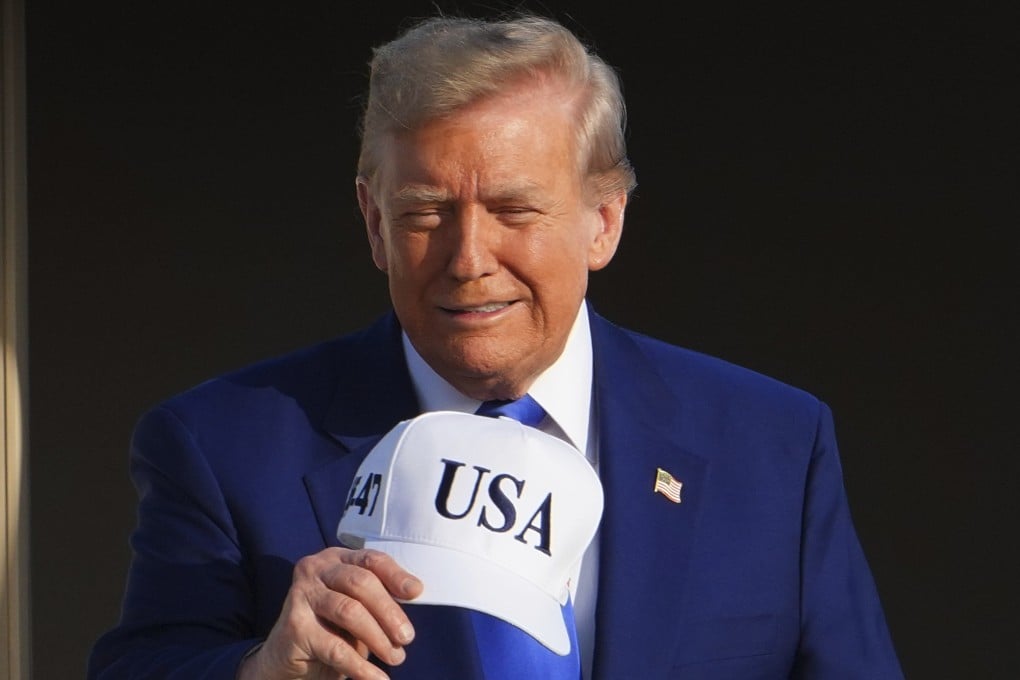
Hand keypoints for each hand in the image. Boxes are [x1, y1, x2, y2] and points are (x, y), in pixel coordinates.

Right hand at [237, 546, 422, 679]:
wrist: (285, 656)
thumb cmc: (329, 627)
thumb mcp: (356, 606)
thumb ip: (378, 596)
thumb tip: (415, 592)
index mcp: (336, 559)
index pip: (371, 559)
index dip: (396, 575)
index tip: (416, 593)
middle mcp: (315, 569)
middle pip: (361, 583)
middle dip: (389, 612)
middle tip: (406, 637)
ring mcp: (301, 595)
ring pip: (349, 611)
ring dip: (378, 637)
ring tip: (396, 657)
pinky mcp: (294, 626)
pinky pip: (335, 647)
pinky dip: (360, 666)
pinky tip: (377, 678)